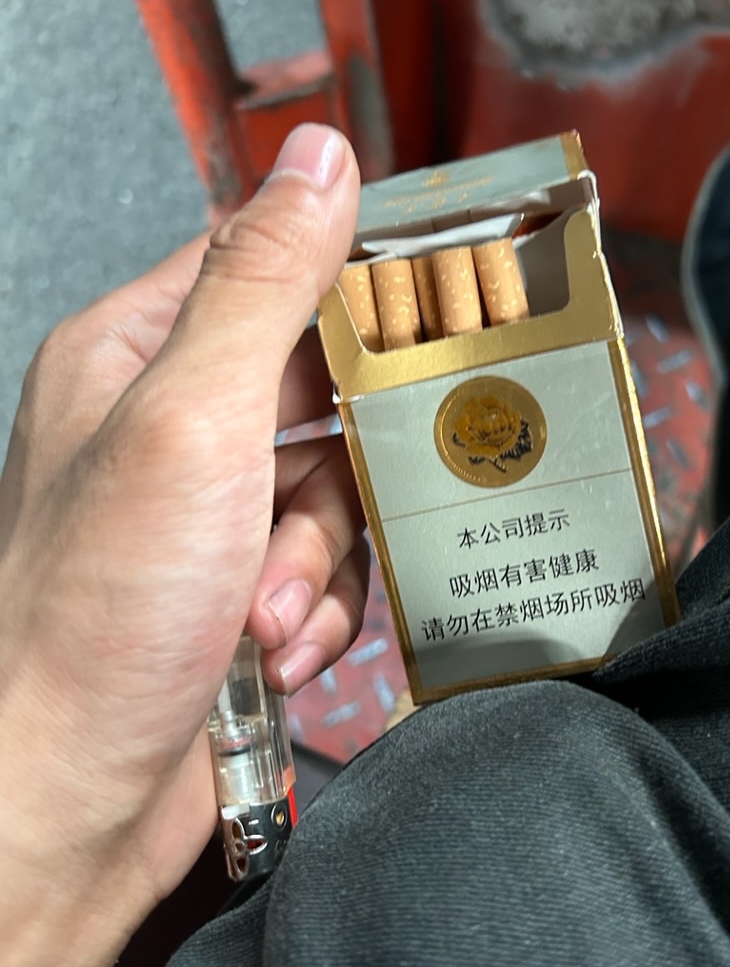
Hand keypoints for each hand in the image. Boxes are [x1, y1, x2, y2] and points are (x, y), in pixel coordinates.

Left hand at [0, 125, 362, 966]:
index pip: (270, 268)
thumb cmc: (93, 620)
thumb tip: (320, 163)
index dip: (355, 294)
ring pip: (337, 492)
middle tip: (308, 520)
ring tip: (266, 613)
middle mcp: (166, 425)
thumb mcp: (194, 421)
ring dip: (321, 562)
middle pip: (325, 393)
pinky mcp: (233, 589)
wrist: (68, 803)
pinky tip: (274, 649)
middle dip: (338, 476)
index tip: (423, 322)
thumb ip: (264, 284)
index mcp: (136, 354)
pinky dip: (316, 613)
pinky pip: (327, 568)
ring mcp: (202, 513)